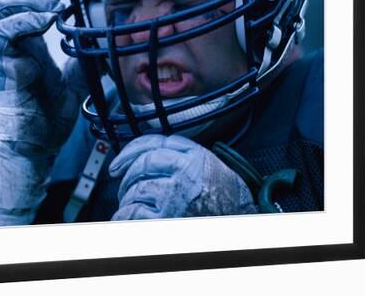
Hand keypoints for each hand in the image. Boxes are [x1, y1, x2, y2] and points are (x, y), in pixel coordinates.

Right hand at [0, 0, 86, 154]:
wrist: (24, 149)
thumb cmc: (42, 121)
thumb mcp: (73, 85)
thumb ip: (84, 64)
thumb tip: (104, 48)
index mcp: (24, 42)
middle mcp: (8, 41)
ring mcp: (0, 51)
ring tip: (54, 3)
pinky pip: (1, 31)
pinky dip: (24, 18)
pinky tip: (46, 19)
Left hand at [109, 134, 256, 219]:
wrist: (245, 222)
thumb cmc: (228, 200)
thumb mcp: (209, 167)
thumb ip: (182, 157)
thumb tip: (147, 156)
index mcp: (194, 156)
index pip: (154, 142)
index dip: (131, 151)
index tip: (119, 161)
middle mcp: (185, 171)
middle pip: (143, 163)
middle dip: (127, 176)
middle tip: (123, 187)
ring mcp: (175, 193)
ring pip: (136, 187)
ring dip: (129, 198)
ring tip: (133, 206)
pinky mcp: (168, 215)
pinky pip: (134, 211)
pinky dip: (126, 215)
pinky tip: (129, 217)